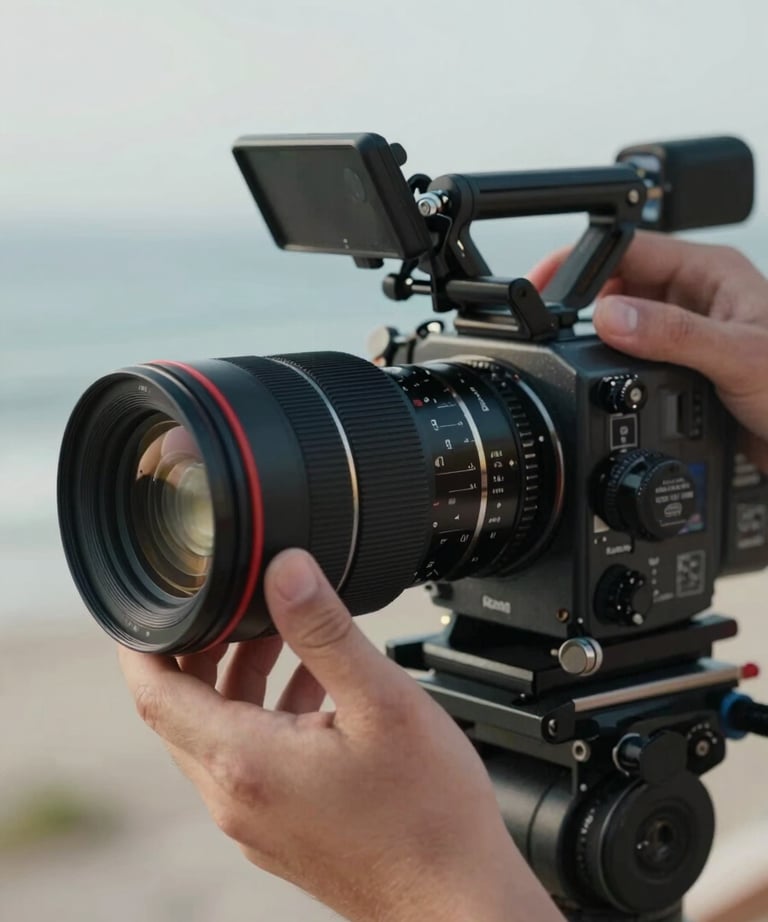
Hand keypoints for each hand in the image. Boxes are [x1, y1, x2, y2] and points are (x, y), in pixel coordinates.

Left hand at [118, 549, 563, 921]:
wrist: (457, 903)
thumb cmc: (428, 815)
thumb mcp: (381, 701)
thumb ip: (325, 631)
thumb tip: (285, 570)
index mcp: (244, 761)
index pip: (154, 692)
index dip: (144, 640)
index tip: (156, 602)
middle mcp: (236, 797)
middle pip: (182, 709)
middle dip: (199, 650)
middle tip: (232, 605)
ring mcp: (255, 820)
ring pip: (219, 733)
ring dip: (237, 679)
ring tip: (280, 636)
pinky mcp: (281, 829)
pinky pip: (249, 759)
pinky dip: (266, 714)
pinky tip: (314, 690)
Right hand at [528, 232, 767, 471]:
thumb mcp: (738, 356)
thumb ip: (672, 335)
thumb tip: (608, 317)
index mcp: (710, 272)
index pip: (629, 247)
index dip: (580, 260)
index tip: (544, 284)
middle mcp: (695, 298)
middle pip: (616, 284)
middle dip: (584, 304)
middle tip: (556, 330)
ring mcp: (686, 333)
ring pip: (621, 324)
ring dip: (599, 340)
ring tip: (585, 359)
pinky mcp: (680, 368)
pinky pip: (631, 358)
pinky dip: (612, 368)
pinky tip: (608, 382)